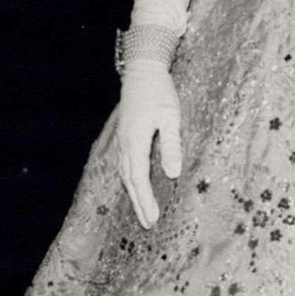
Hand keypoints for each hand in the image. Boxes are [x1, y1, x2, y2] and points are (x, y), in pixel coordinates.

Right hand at [116, 60, 181, 226]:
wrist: (142, 71)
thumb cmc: (159, 92)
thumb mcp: (171, 117)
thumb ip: (171, 145)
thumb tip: (173, 174)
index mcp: (135, 142)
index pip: (140, 179)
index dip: (146, 201)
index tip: (153, 219)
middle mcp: (124, 144)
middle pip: (130, 181)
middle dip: (138, 204)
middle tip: (148, 225)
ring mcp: (121, 140)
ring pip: (124, 174)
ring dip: (133, 195)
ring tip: (142, 213)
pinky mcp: (124, 136)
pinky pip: (124, 165)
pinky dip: (130, 181)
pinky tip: (135, 187)